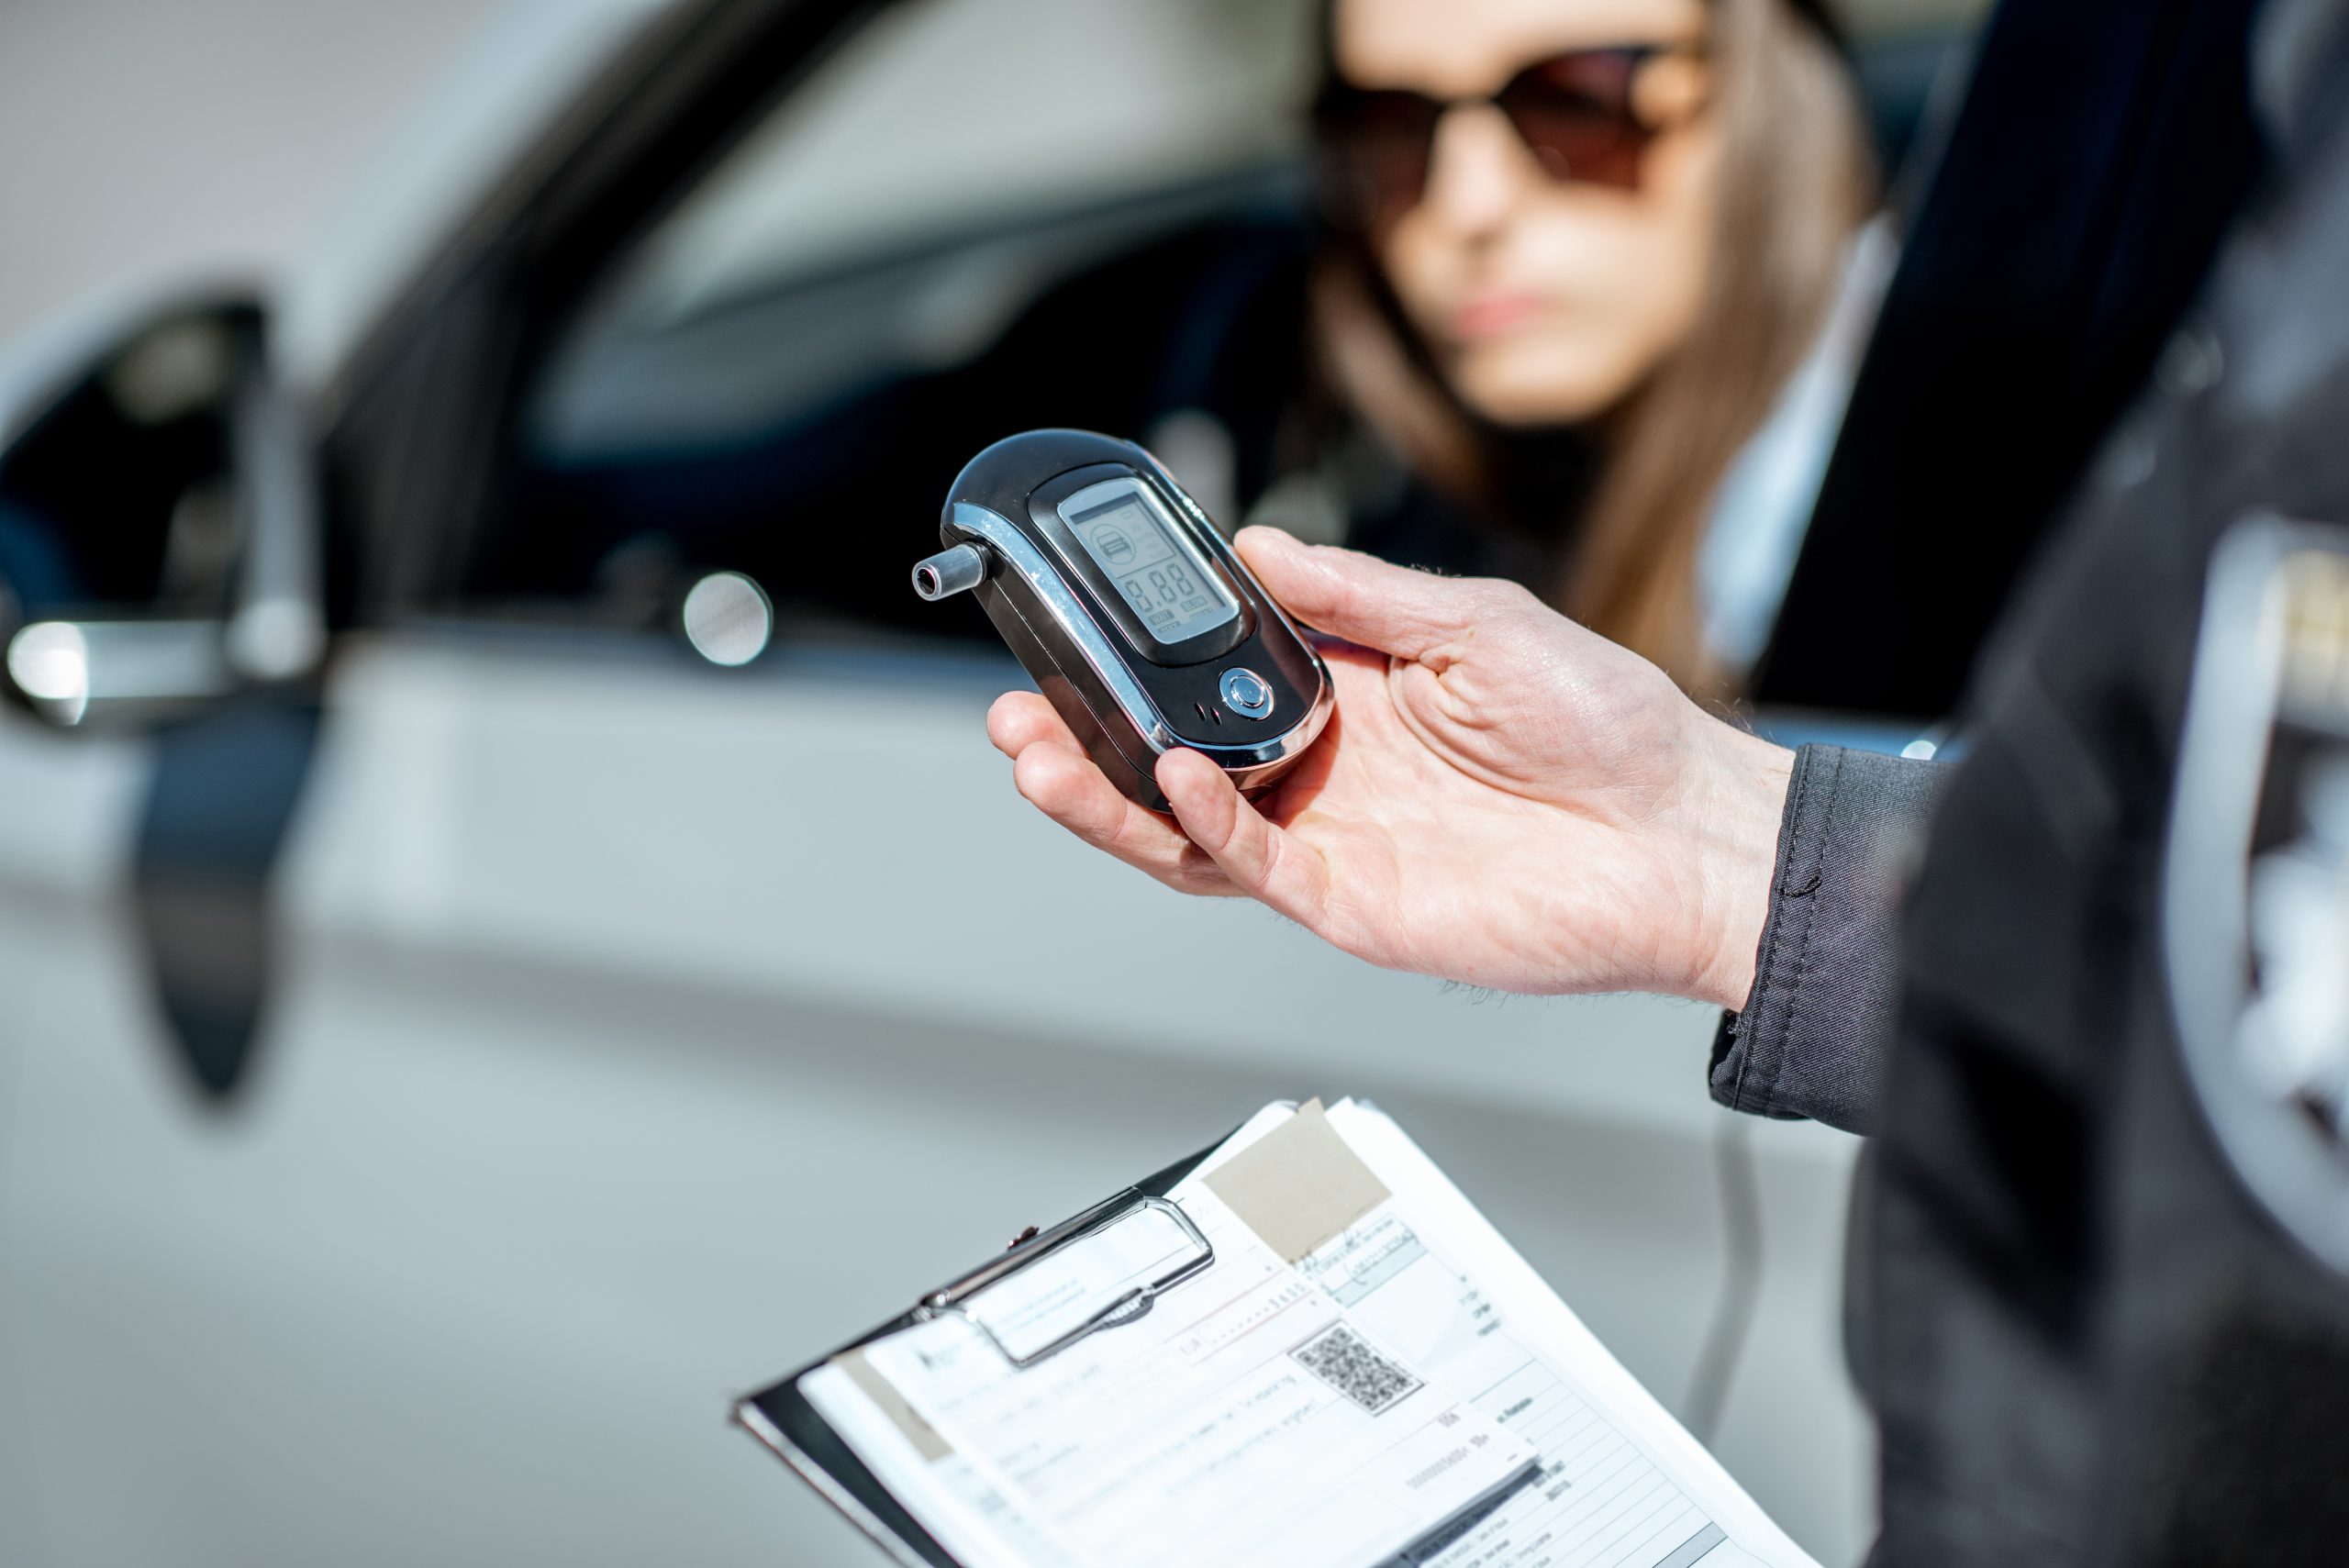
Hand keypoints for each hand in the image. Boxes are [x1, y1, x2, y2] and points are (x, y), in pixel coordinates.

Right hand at [987, 528, 1792, 1007]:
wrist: (1682, 836)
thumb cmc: (1608, 727)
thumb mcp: (1479, 623)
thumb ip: (1360, 597)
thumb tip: (1257, 547)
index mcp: (1345, 695)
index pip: (1211, 679)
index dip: (1140, 660)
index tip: (1076, 624)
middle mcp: (1321, 771)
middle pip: (1170, 762)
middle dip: (1085, 738)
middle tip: (1019, 708)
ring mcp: (1331, 841)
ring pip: (1185, 829)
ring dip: (1109, 795)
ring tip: (1042, 754)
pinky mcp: (1353, 902)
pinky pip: (1254, 869)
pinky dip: (1204, 828)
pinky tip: (1175, 782)